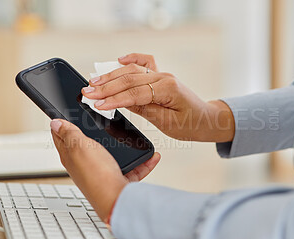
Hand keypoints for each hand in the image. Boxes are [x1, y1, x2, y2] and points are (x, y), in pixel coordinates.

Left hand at [50, 119, 160, 220]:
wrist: (116, 201)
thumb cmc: (96, 176)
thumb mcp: (80, 147)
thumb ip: (69, 134)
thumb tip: (55, 123)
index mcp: (72, 156)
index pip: (62, 137)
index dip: (62, 125)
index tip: (65, 114)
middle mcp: (87, 165)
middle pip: (89, 145)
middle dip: (96, 132)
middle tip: (101, 120)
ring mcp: (104, 172)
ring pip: (114, 154)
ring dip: (124, 146)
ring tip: (132, 137)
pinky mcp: (119, 179)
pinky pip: (133, 168)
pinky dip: (143, 162)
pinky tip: (151, 156)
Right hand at [82, 53, 234, 141]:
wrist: (206, 119)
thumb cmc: (191, 124)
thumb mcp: (168, 123)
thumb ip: (145, 110)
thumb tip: (123, 102)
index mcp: (168, 89)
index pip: (135, 93)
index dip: (114, 99)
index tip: (98, 105)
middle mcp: (164, 77)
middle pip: (130, 79)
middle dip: (106, 87)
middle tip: (87, 93)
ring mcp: (162, 74)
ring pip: (132, 71)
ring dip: (111, 76)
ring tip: (93, 82)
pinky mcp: (160, 76)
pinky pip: (144, 63)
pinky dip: (131, 59)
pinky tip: (118, 60)